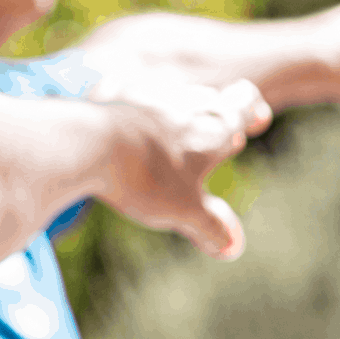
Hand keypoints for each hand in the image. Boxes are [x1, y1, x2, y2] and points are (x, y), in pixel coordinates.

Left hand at [91, 79, 270, 259]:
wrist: (88, 144)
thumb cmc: (145, 177)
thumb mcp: (183, 210)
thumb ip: (210, 226)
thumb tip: (233, 246)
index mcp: (213, 127)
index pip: (245, 103)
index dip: (251, 112)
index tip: (252, 122)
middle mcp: (185, 101)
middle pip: (209, 100)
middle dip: (213, 119)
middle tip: (211, 142)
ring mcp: (147, 92)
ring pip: (172, 98)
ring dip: (175, 116)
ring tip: (163, 145)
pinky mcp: (111, 93)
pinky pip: (130, 98)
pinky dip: (133, 115)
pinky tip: (122, 135)